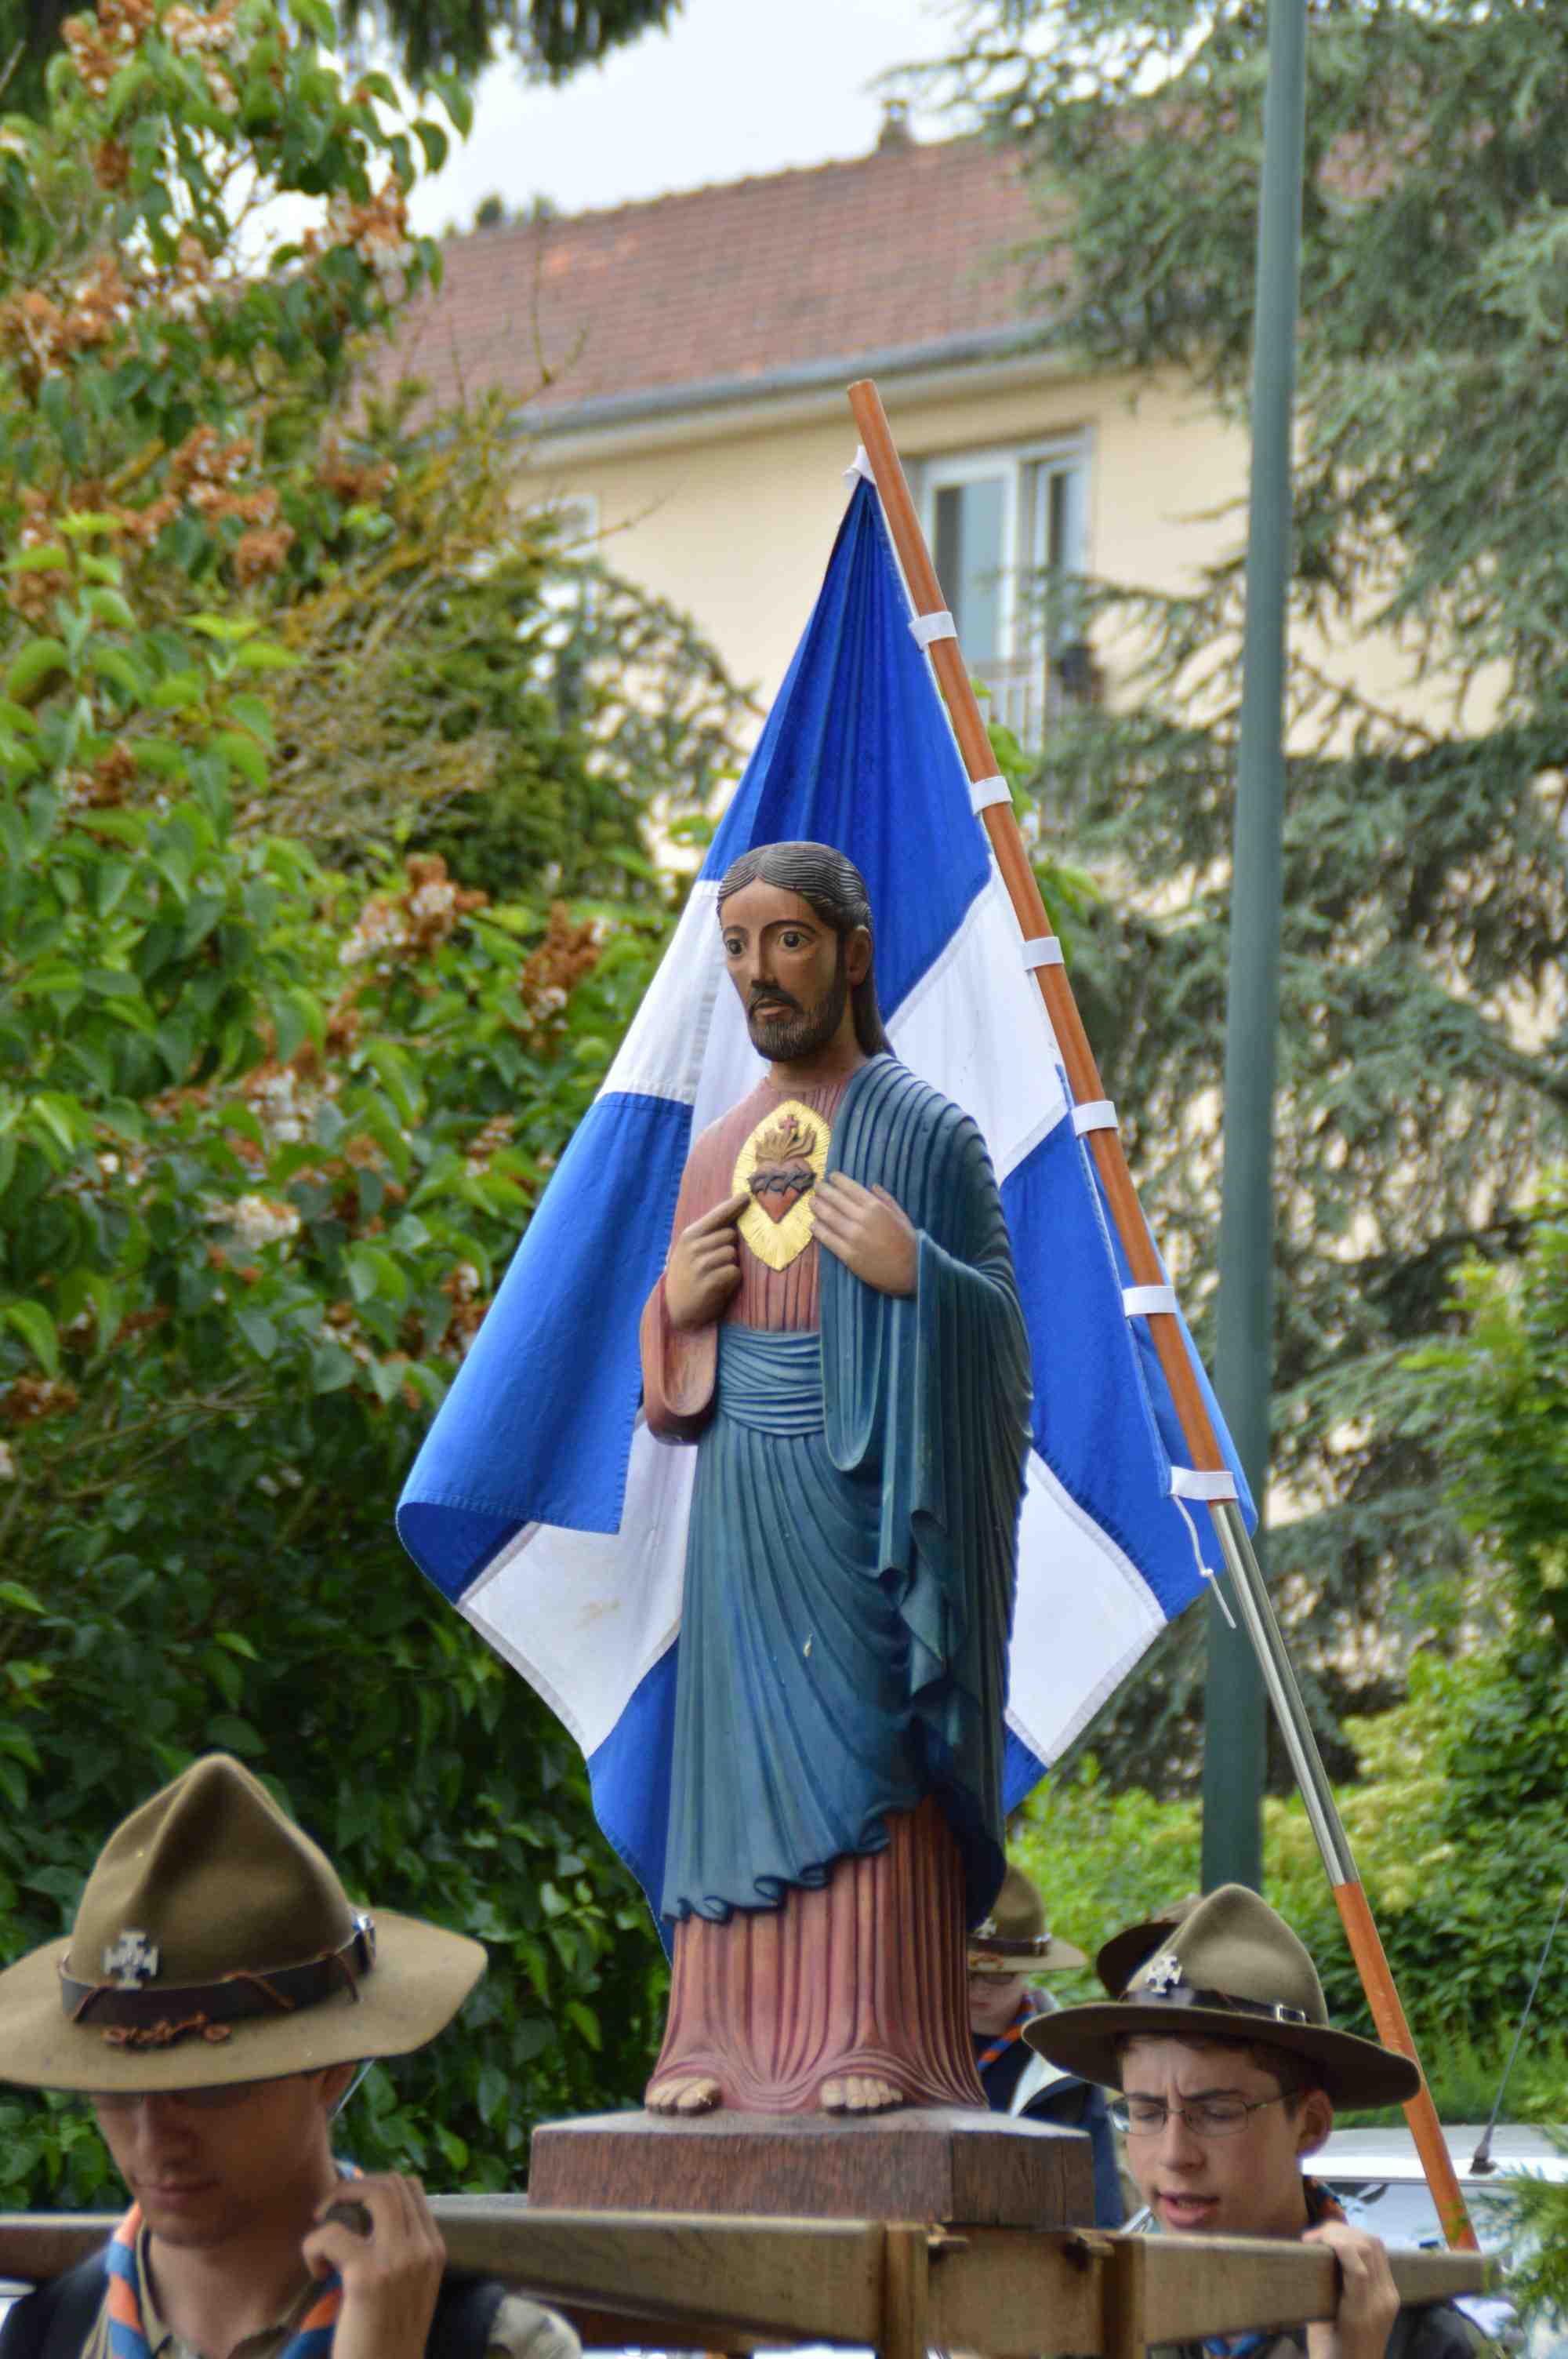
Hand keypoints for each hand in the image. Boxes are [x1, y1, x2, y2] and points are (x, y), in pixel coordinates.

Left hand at [302, 2174, 445, 2358]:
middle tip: (328, 2211)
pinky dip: (314, 2245)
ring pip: (373, 2193)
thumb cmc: (389, 2342)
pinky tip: (316, 2272)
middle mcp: (422, 2249)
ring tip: (321, 2226)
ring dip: (338, 2199)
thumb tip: (367, 2219)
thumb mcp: (409, 2291)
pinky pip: (331, 2234)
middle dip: (353, 2185)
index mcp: (434, 2251)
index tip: (349, 2205)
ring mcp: (398, 2261)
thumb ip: (400, 2254)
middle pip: (392, 2183)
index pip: (410, 2188)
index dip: (374, 2185)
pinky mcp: (366, 2278)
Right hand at [665, 1190, 748, 1330]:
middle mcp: (694, 1247)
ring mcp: (701, 1265)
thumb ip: (707, 1234)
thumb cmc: (687, 1275)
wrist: (675, 1308)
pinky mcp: (710, 1283)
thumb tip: (733, 1218)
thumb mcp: (689, 1250)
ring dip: (730, 1265)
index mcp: (689, 1235)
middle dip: (730, 1247)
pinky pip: (735, 1272)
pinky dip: (732, 1280)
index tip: (747, 1196)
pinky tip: (719, 1286)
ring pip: (733, 1254)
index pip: (717, 1215)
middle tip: (716, 1262)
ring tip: (716, 1275)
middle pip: (730, 1236)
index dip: (734, 1205)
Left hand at [812, 1174, 917, 1296]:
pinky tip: (813, 1224)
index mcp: (876, 1207)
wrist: (910, 1272)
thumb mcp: (901, 1216)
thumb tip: (872, 1186)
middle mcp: (862, 1219)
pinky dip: (818, 1229)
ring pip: (827, 1217)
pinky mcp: (847, 1255)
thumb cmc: (908, 1242)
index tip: (831, 1176)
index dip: (838, 1180)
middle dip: (823, 1190)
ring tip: (811, 1202)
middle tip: (817, 1186)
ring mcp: (853, 1238)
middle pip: (835, 1200)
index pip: (850, 1188)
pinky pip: (827, 1239)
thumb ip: (886, 1199)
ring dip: (817, 1207)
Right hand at [1303, 2220, 1398, 2358]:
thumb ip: (1317, 2294)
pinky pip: (1380, 2257)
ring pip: (1377, 2246)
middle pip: (1369, 2248)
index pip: (1358, 2269)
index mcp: (1360, 2316)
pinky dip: (1360, 2244)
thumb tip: (1308, 2260)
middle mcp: (1381, 2303)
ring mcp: (1390, 2297)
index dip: (1336, 2243)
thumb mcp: (1316, 2330)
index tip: (1310, 2240)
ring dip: (1350, 2233)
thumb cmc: (1331, 2356)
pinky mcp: (1392, 2294)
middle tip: (1312, 2237)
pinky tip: (1342, 2248)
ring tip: (1325, 2238)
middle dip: (1339, 2232)